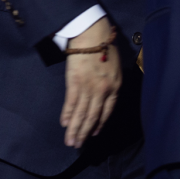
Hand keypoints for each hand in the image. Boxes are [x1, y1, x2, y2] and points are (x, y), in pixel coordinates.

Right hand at [61, 17, 120, 147]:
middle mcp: (103, 91)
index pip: (107, 112)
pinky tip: (64, 123)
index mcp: (115, 87)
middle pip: (93, 116)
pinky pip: (71, 103)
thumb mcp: (115, 66)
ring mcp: (89, 87)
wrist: (93, 33)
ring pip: (82, 113)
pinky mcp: (75, 82)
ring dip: (75, 129)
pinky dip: (68, 114)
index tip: (93, 134)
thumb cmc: (104, 46)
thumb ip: (111, 81)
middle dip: (85, 133)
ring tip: (70, 141)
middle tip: (78, 145)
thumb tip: (103, 93)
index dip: (99, 125)